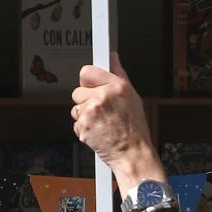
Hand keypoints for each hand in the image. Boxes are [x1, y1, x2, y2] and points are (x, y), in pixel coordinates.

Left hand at [71, 54, 157, 184]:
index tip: (90, 85)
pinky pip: (76, 123)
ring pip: (76, 108)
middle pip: (77, 91)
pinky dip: (84, 128)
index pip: (87, 72)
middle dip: (85, 101)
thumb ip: (119, 75)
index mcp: (117, 86)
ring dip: (85, 115)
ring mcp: (91, 111)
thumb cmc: (135, 129)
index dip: (87, 81)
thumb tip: (112, 57)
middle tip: (100, 111)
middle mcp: (103, 96)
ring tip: (102, 123)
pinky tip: (98, 131)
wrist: (132, 154)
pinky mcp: (83, 126)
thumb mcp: (132, 97)